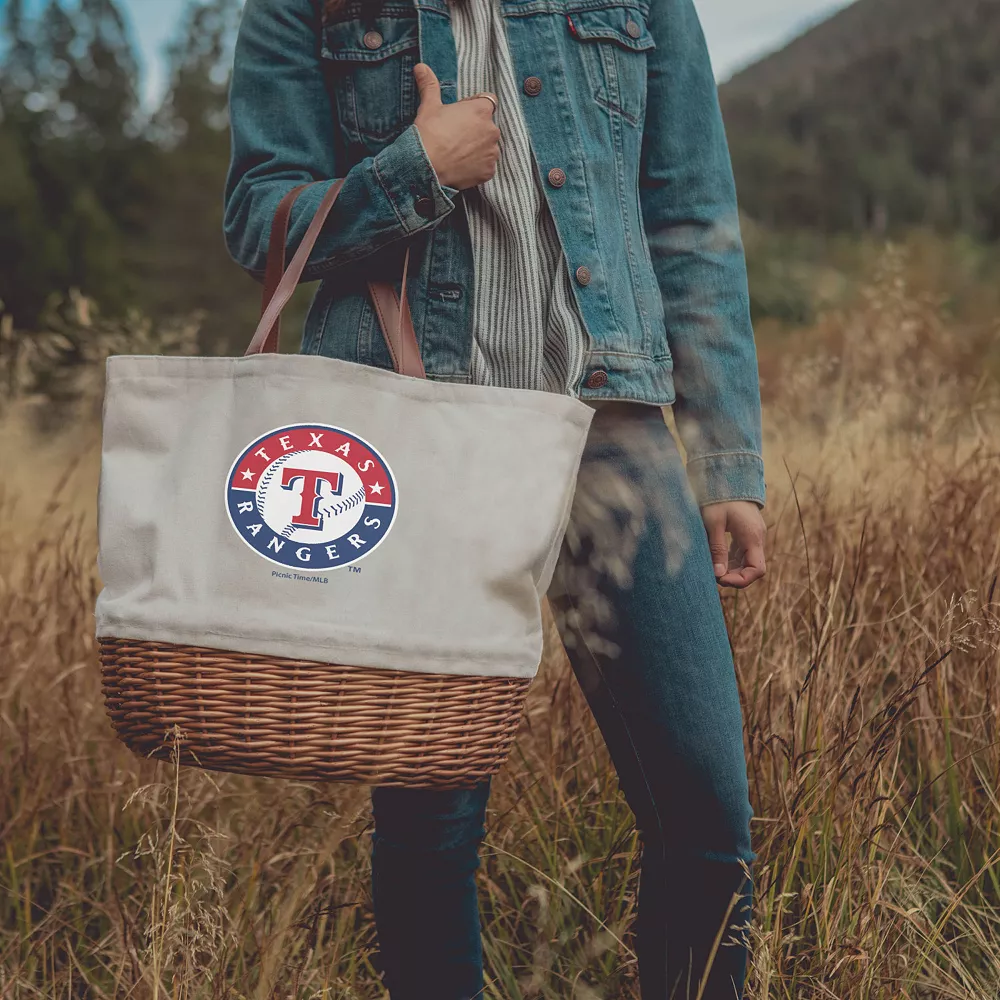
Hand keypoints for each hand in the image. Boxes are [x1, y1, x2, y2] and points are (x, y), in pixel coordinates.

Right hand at [413, 63, 499, 189]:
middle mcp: (492, 130)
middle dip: (476, 130)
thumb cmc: (429, 133)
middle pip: (488, 126)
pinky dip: (477, 166)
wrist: (426, 166)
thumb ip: (430, 85)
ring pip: (488, 147)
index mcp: (481, 110)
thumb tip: (421, 67)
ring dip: (478, 148)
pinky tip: (462, 166)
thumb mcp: (429, 106)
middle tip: (455, 137)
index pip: (488, 102)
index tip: (461, 116)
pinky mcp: (489, 171)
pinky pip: (486, 166)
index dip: (475, 107)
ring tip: (458, 153)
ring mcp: (492, 152)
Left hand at [701, 501, 766, 589]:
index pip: (757, 570)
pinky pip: (743, 553)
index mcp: (752, 537)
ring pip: (748, 561)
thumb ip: (717, 549)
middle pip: (753, 568)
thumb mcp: (713, 523)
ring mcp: (753, 535)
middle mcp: (757, 538)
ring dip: (733, 569)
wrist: (727, 476)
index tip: (721, 580)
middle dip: (735, 577)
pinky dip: (732, 560)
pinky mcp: (747, 532)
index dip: (741, 580)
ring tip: (713, 570)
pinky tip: (717, 561)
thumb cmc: (718, 498)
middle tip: (714, 577)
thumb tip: (718, 575)